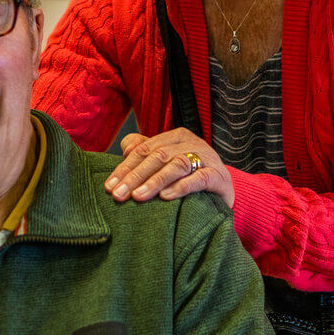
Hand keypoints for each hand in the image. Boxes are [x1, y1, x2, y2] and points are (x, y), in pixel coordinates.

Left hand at [104, 129, 232, 207]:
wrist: (224, 188)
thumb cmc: (190, 175)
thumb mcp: (167, 161)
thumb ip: (146, 152)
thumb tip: (125, 150)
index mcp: (174, 137)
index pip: (144, 150)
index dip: (124, 168)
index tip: (109, 187)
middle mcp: (190, 143)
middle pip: (157, 156)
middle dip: (135, 176)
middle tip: (119, 195)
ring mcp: (206, 158)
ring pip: (177, 165)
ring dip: (155, 181)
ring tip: (138, 197)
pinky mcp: (219, 176)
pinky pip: (199, 179)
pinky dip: (182, 187)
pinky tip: (166, 196)